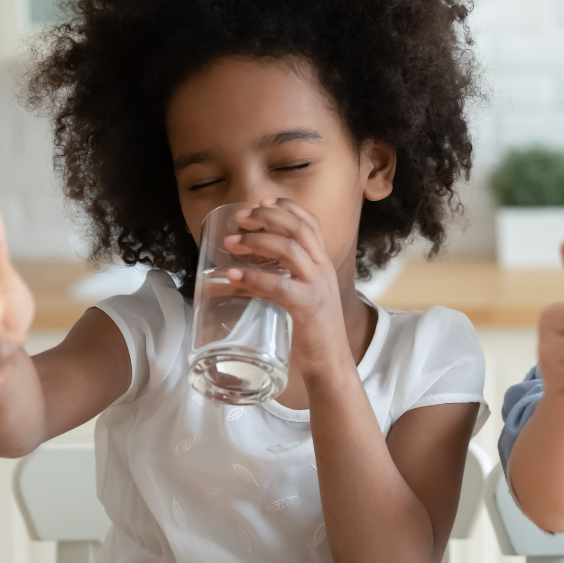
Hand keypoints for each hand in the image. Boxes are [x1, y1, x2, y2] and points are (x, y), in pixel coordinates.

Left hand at [221, 198, 349, 376]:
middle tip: (240, 218)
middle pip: (299, 229)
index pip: (310, 224)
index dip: (286, 207)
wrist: (331, 361)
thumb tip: (235, 277)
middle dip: (267, 217)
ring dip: (257, 241)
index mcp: (322, 264)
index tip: (261, 201)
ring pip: (290, 249)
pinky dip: (254, 277)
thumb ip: (272, 282)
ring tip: (232, 243)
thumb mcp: (296, 298)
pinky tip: (233, 275)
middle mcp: (322, 269)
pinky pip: (280, 285)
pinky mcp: (308, 306)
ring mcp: (317, 286)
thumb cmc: (311, 330)